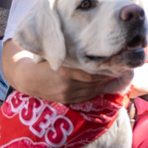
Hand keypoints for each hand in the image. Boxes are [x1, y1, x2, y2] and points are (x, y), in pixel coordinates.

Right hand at [5, 49, 121, 103]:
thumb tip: (95, 46)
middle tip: (120, 64)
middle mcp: (68, 84)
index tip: (117, 59)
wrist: (28, 79)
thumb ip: (74, 52)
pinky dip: (98, 89)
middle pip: (95, 79)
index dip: (106, 65)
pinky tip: (103, 82)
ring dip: (105, 81)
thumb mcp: (58, 52)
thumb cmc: (44, 61)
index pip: (92, 70)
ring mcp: (68, 94)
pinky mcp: (68, 100)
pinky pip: (88, 95)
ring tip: (114, 72)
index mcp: (66, 70)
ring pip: (94, 88)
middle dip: (108, 72)